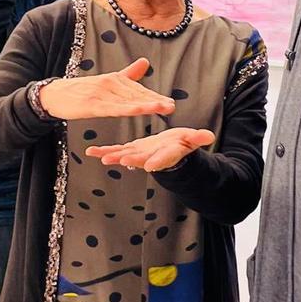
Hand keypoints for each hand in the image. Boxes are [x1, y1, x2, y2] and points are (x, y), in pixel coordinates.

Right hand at [40, 58, 174, 121]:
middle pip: (135, 95)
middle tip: (171, 107)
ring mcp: (100, 94)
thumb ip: (127, 74)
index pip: (138, 90)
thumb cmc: (80, 90)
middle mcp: (109, 84)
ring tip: (162, 108)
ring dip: (145, 104)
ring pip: (126, 101)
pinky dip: (126, 109)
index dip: (154, 97)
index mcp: (114, 79)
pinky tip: (138, 110)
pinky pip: (112, 108)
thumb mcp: (105, 82)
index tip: (170, 103)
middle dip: (154, 101)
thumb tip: (145, 62)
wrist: (53, 94)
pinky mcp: (91, 104)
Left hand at [86, 127, 214, 171]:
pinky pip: (115, 151)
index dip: (158, 161)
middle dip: (132, 159)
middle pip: (141, 159)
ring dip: (113, 156)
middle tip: (122, 160)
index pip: (164, 159)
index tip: (152, 165)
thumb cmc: (183, 144)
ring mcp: (139, 155)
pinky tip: (90, 151)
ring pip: (125, 156)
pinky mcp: (130, 150)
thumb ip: (198, 138)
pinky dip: (104, 151)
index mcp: (166, 155)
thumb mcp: (192, 140)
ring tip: (101, 157)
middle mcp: (151, 157)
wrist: (171, 150)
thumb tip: (209, 136)